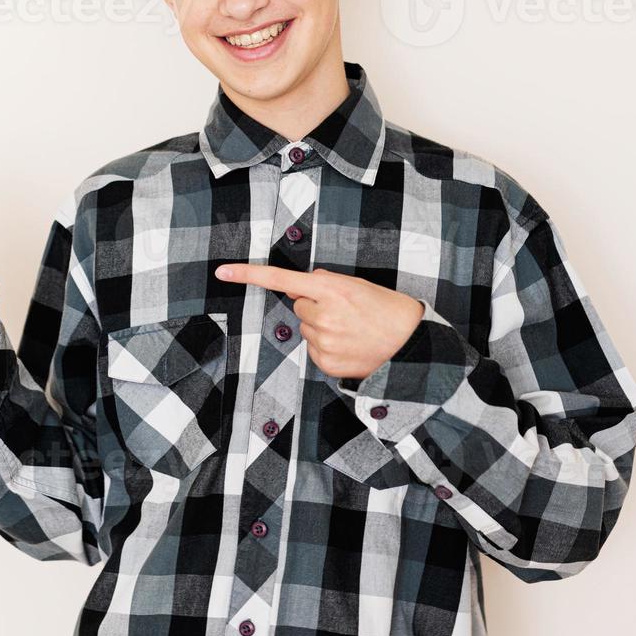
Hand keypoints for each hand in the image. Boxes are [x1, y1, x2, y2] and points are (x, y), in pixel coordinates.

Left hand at [213, 263, 424, 379]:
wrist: (412, 346)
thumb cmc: (388, 311)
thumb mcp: (358, 285)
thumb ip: (326, 282)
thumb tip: (301, 283)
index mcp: (331, 290)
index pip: (281, 279)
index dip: (248, 275)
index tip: (222, 272)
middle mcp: (322, 315)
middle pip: (298, 305)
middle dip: (315, 307)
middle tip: (346, 313)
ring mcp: (322, 342)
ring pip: (306, 329)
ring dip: (322, 328)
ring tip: (352, 330)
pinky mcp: (324, 363)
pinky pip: (313, 350)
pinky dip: (327, 347)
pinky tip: (349, 346)